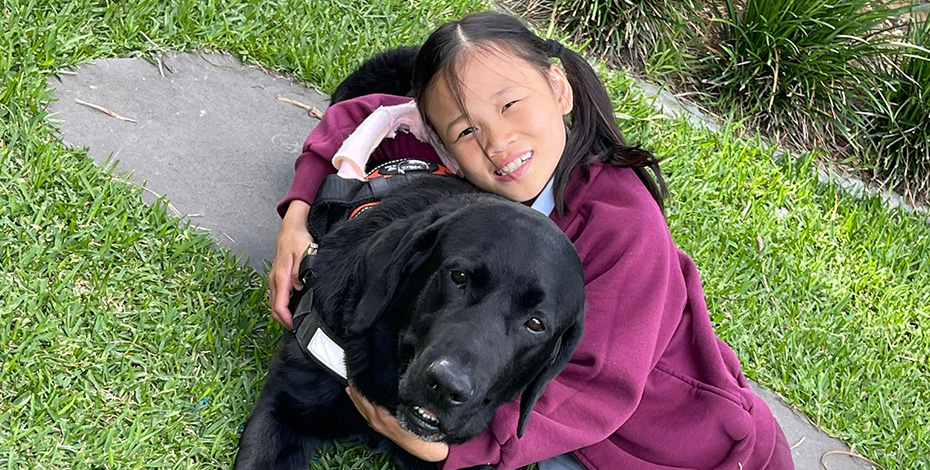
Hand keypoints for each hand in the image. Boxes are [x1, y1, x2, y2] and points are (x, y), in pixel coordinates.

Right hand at [269, 200, 312, 329]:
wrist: (291, 228)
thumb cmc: (299, 240)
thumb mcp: (305, 254)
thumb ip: (300, 271)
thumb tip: (297, 287)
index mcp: (281, 277)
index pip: (279, 305)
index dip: (286, 319)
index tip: (295, 327)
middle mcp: (274, 280)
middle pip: (274, 308)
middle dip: (283, 321)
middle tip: (296, 329)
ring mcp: (274, 279)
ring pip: (274, 302)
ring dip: (282, 313)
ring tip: (295, 321)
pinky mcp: (276, 277)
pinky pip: (277, 295)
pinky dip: (282, 305)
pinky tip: (293, 307)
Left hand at [346, 382, 448, 461]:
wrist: (423, 447)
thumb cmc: (419, 428)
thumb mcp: (419, 412)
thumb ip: (413, 402)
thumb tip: (410, 389)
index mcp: (384, 415)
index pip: (367, 397)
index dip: (362, 386)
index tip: (358, 374)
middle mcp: (378, 421)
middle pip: (361, 402)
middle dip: (355, 389)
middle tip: (350, 376)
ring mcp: (378, 426)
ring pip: (362, 410)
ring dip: (355, 399)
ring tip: (349, 387)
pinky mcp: (380, 429)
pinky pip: (366, 416)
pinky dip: (360, 408)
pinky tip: (359, 403)